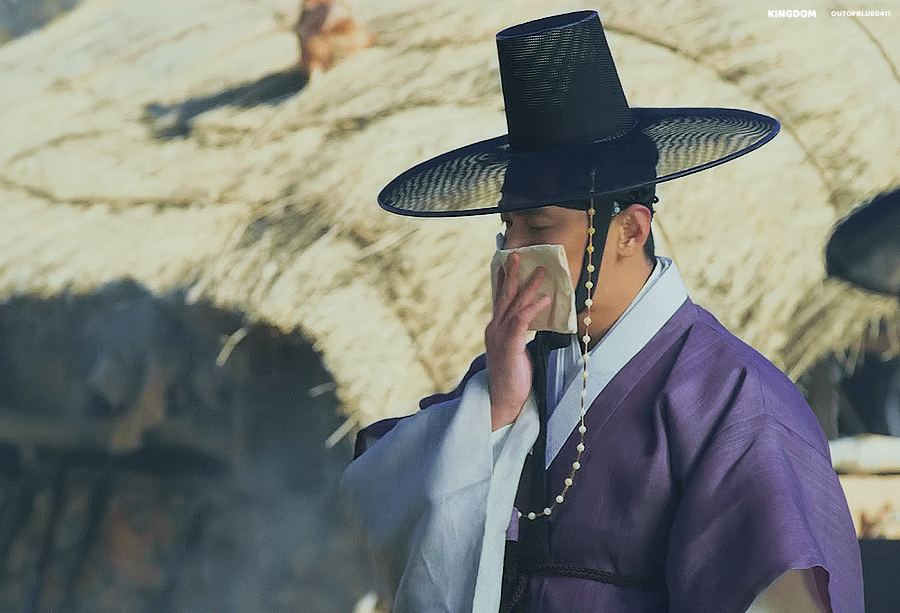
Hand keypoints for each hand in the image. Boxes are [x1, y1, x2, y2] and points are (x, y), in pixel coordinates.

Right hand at [485, 252, 550, 430]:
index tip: (506, 262)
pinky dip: (534, 308)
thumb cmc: (512, 378)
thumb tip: (530, 322)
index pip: (499, 299)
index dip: (503, 279)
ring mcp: (500, 336)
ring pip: (515, 304)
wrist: (503, 400)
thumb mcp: (515, 351)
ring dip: (529, 286)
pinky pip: (523, 320)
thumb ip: (518, 335)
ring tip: (541, 272)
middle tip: (518, 255)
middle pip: (504, 295)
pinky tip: (545, 299)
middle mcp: (494, 329)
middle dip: (512, 273)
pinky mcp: (510, 345)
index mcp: (494, 329)